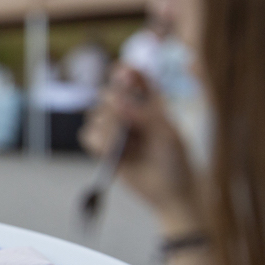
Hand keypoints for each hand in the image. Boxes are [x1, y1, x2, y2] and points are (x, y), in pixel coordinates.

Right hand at [80, 65, 201, 236]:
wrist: (171, 192)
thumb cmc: (177, 160)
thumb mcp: (167, 134)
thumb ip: (142, 114)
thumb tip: (116, 100)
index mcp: (149, 101)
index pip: (131, 77)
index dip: (125, 72)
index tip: (124, 74)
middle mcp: (129, 112)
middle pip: (106, 94)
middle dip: (113, 107)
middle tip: (129, 123)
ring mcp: (115, 130)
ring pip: (94, 116)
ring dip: (108, 129)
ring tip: (127, 145)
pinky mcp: (103, 148)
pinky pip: (87, 136)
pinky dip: (98, 143)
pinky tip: (114, 154)